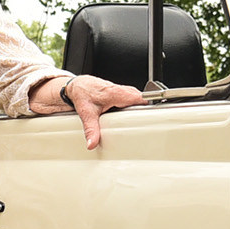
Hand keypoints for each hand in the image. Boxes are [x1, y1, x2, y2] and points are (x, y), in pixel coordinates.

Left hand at [31, 73, 146, 148]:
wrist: (78, 86)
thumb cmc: (83, 93)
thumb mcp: (86, 113)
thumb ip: (91, 129)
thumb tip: (92, 143)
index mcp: (118, 94)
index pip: (142, 99)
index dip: (148, 110)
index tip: (150, 120)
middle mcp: (124, 91)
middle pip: (143, 102)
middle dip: (145, 114)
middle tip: (145, 127)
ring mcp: (125, 91)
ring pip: (140, 101)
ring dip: (141, 111)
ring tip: (140, 123)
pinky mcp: (124, 93)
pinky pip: (135, 101)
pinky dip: (135, 108)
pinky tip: (132, 117)